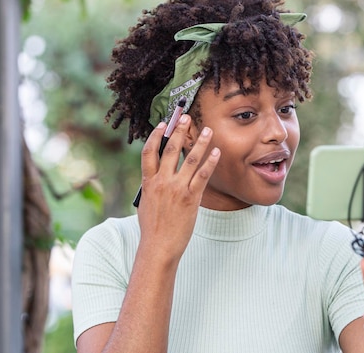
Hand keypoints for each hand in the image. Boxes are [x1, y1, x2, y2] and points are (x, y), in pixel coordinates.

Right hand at [136, 115, 219, 262]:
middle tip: (186, 117)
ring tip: (208, 130)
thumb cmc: (153, 227)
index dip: (156, 135)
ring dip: (200, 142)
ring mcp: (177, 189)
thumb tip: (157, 175)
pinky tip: (217, 152)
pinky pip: (203, 175)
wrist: (159, 246)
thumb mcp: (146, 203)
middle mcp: (162, 182)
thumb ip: (152, 186)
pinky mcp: (191, 198)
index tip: (163, 124)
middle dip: (179, 131)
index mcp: (148, 182)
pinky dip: (210, 162)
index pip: (149, 151)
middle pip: (170, 149)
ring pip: (190, 159)